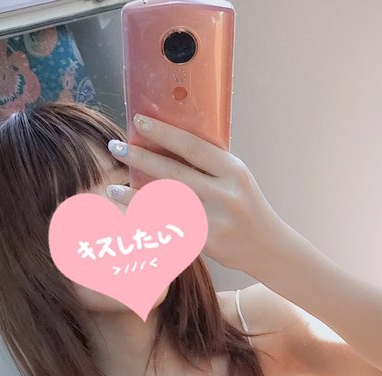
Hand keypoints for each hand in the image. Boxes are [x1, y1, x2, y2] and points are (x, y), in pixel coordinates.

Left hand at [107, 113, 287, 275]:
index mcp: (233, 170)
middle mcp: (225, 194)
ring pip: (167, 204)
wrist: (267, 248)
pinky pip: (171, 230)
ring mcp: (216, 221)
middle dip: (141, 159)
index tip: (138, 122)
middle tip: (116, 147)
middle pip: (174, 173)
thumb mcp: (236, 178)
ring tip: (114, 187)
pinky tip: (132, 217)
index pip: (192, 146)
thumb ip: (209, 165)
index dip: (163, 132)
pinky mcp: (207, 243)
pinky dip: (149, 222)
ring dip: (136, 196)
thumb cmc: (247, 207)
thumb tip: (169, 144)